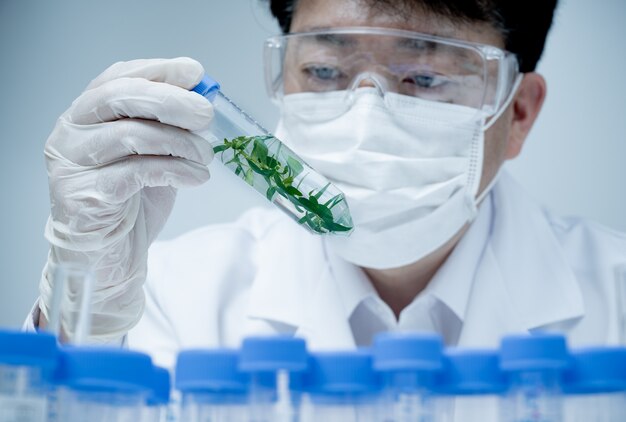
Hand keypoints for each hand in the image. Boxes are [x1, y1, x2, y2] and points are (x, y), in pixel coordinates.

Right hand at [39, 57, 213, 342]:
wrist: (108, 259)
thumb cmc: (130, 206)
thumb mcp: (152, 157)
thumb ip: (166, 128)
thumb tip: (201, 99)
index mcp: (85, 118)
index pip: (117, 78)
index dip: (158, 71)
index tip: (195, 73)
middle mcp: (70, 135)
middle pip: (120, 98)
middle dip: (172, 101)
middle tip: (206, 115)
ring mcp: (73, 166)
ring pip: (131, 134)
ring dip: (180, 142)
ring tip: (206, 155)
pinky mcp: (86, 196)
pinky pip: (139, 172)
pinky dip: (177, 169)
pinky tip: (197, 177)